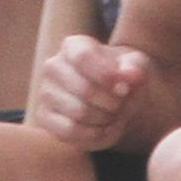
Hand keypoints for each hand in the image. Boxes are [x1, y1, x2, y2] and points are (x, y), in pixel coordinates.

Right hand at [27, 34, 148, 150]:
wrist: (112, 96)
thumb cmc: (122, 75)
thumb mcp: (136, 66)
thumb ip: (135, 68)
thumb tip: (131, 75)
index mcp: (73, 46)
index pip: (83, 58)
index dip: (106, 75)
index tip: (125, 89)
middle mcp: (53, 66)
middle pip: (84, 89)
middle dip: (112, 102)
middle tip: (123, 105)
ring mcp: (46, 92)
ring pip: (79, 113)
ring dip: (105, 119)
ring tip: (116, 115)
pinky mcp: (45, 117)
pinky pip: (70, 131)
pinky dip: (94, 134)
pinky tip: (105, 128)